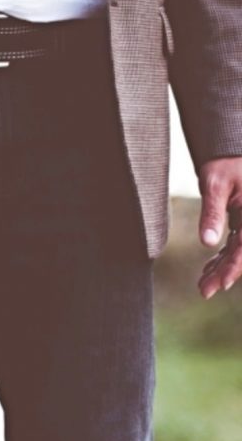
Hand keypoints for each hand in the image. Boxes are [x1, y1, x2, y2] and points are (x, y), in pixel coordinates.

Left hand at [196, 156, 241, 298]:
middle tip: (204, 291)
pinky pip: (237, 244)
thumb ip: (212, 213)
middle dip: (225, 274)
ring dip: (223, 268)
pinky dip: (223, 257)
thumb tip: (207, 243)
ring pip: (240, 251)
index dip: (233, 268)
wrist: (232, 150)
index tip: (219, 285)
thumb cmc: (226, 162)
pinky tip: (209, 269)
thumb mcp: (215, 184)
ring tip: (203, 284)